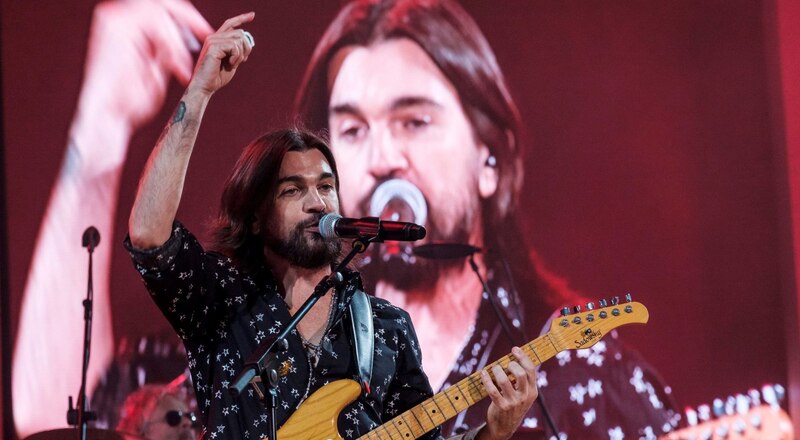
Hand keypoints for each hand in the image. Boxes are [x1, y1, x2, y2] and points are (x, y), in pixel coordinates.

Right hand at [80, 0, 212, 128]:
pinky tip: (176, 69)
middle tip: (206, 33)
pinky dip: (171, 47)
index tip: (206, 31)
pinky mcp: (117, 27)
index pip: (160, 6)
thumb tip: (188, 35)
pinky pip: (156, 25)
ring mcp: (115, 19)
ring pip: (161, 15)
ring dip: (176, 44)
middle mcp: (116, 16)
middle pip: (161, 2)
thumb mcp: (157, 65)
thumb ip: (168, 46)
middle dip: (188, 18)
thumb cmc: (132, 98)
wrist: (111, 114)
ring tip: (181, 70)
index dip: (186, 16)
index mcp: (123, 24)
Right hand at [187, 12, 254, 97]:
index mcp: (217, 40)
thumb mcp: (232, 62)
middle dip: (246, 48)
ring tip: (233, 64)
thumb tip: (249, 41)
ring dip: (241, 54)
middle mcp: (214, 37)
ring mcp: (212, 40)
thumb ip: (238, 51)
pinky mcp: (213, 46)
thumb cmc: (217, 76)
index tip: (253, 15)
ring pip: (239, 38)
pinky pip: (234, 46)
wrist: (205, 86)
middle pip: (240, 33)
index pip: (230, 24)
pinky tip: (230, 64)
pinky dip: (237, 57)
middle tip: (241, 61)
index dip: (242, 18)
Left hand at [478, 347, 538, 439]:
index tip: (514, 348)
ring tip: (493, 369)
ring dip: (496, 370)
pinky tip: (483, 373)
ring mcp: (514, 402)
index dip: (523, 357)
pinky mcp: (502, 407)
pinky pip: (492, 390)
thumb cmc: (513, 404)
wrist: (505, 427)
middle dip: (511, 364)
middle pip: (520, 373)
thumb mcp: (522, 394)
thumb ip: (521, 380)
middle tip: (505, 364)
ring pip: (504, 380)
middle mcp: (525, 396)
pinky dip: (486, 379)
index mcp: (532, 391)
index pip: (531, 370)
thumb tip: (513, 358)